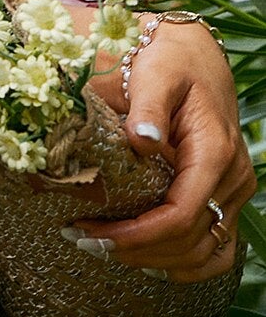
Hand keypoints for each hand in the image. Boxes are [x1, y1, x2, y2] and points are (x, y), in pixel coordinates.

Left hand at [75, 18, 255, 283]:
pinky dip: (185, 260)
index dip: (138, 234)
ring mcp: (233, 191)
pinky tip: (146, 258)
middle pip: (190, 240)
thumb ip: (148, 108)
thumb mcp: (155, 74)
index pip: (182, 215)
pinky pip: (216, 245)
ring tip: (105, 250)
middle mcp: (232, 179)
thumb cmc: (170, 62)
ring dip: (156, 260)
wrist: (195, 55)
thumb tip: (140, 140)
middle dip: (136, 249)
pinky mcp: (226, 195)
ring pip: (206, 252)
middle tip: (83, 241)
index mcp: (215, 153)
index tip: (93, 233)